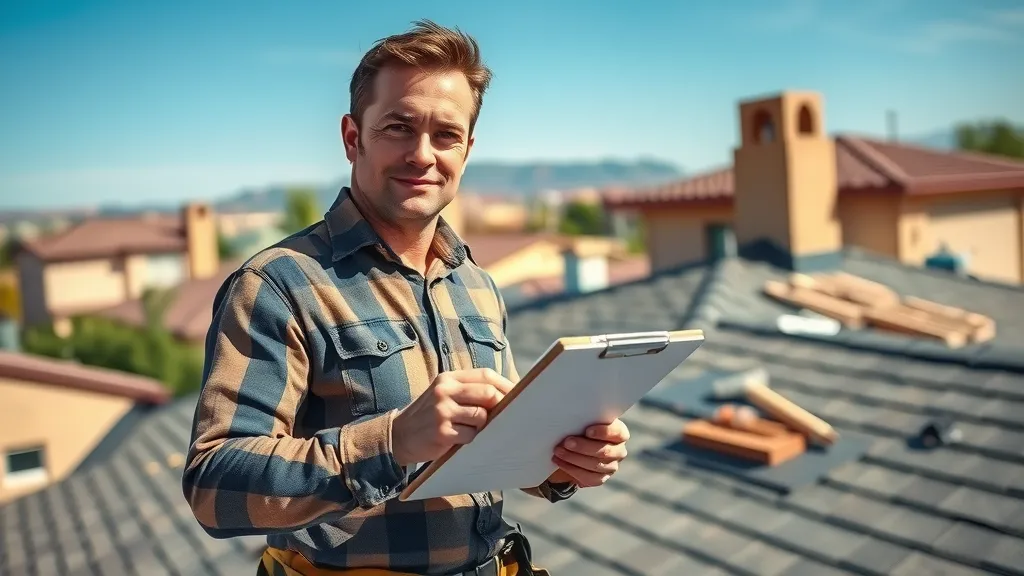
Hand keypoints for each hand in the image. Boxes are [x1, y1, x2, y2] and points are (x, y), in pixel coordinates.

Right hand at [392, 368, 514, 466]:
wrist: (399, 435)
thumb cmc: (430, 416)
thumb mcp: (445, 395)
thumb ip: (470, 391)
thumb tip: (509, 395)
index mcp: (449, 378)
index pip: (486, 375)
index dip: (506, 385)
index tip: (520, 396)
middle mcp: (445, 391)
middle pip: (488, 393)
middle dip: (500, 406)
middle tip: (504, 417)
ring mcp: (442, 411)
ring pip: (482, 416)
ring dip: (484, 426)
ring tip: (474, 430)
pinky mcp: (441, 432)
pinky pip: (471, 435)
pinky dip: (472, 439)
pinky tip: (461, 440)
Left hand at [550, 419, 628, 486]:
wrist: (573, 447)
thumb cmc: (580, 428)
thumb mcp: (584, 421)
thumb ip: (583, 418)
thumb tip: (569, 414)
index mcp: (619, 433)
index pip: (617, 432)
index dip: (603, 432)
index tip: (587, 431)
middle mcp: (619, 451)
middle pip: (604, 451)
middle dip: (583, 447)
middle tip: (566, 442)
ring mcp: (611, 467)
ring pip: (595, 465)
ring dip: (574, 458)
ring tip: (558, 451)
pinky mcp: (600, 478)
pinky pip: (587, 477)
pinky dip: (571, 469)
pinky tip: (559, 461)